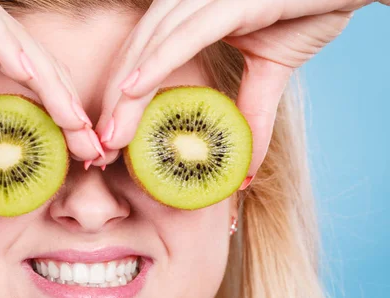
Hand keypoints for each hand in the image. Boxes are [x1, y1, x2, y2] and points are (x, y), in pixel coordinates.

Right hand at [0, 0, 103, 201]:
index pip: (31, 85)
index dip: (59, 118)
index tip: (80, 155)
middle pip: (39, 70)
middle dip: (69, 110)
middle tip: (96, 149)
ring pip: (22, 46)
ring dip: (52, 86)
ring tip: (76, 123)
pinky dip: (6, 46)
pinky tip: (29, 75)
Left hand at [94, 0, 385, 181]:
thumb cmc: (306, 13)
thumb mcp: (270, 73)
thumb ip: (249, 115)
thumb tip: (242, 173)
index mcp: (190, 15)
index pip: (143, 59)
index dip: (121, 101)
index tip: (110, 142)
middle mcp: (188, 2)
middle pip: (136, 56)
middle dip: (114, 106)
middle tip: (98, 151)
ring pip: (151, 48)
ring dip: (126, 96)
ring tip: (111, 138)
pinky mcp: (230, 1)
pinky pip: (184, 35)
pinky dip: (156, 62)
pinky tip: (132, 91)